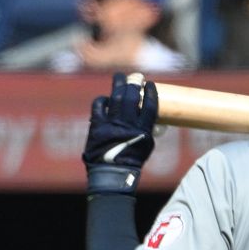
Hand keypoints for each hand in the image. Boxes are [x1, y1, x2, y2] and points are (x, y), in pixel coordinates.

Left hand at [82, 72, 157, 194]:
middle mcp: (128, 124)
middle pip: (133, 97)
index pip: (150, 105)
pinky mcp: (97, 125)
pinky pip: (99, 106)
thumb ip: (147, 129)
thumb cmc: (132, 161)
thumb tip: (149, 117)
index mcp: (143, 130)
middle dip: (135, 83)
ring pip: (116, 97)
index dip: (151, 92)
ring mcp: (112, 123)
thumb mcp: (146, 145)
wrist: (113, 173)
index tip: (150, 84)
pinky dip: (103, 100)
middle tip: (136, 76)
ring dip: (119, 84)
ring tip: (120, 77)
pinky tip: (106, 99)